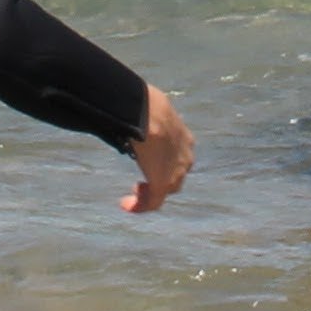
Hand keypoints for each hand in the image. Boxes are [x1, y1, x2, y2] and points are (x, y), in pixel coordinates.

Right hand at [122, 86, 194, 213]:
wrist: (148, 115)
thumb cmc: (146, 105)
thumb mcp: (151, 109)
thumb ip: (146, 117)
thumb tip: (130, 109)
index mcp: (185, 140)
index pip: (177, 156)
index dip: (163, 162)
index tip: (147, 161)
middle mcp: (185, 158)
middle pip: (175, 177)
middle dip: (159, 180)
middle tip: (141, 181)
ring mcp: (176, 173)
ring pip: (165, 190)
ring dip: (150, 194)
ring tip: (133, 193)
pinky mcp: (162, 184)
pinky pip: (153, 202)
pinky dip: (139, 205)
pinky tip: (126, 205)